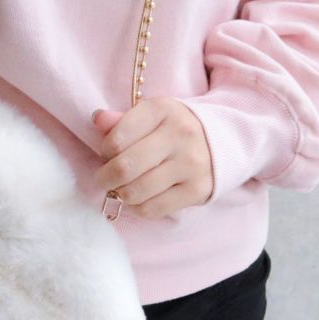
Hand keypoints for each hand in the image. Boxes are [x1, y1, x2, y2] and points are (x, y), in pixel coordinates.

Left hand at [91, 96, 213, 219]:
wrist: (220, 141)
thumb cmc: (170, 129)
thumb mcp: (147, 116)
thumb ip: (119, 121)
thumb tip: (98, 119)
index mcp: (161, 110)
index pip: (116, 139)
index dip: (104, 151)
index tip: (107, 154)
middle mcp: (180, 134)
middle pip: (124, 168)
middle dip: (104, 178)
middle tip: (104, 179)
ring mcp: (190, 164)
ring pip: (135, 192)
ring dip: (121, 194)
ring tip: (123, 187)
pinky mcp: (197, 190)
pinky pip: (152, 209)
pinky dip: (138, 208)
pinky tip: (140, 198)